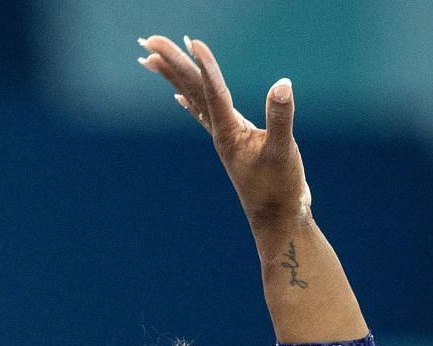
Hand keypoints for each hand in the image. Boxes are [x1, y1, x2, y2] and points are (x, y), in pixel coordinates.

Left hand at [137, 35, 309, 226]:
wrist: (278, 220)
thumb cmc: (281, 189)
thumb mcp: (283, 152)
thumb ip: (281, 119)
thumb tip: (283, 84)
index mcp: (229, 133)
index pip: (213, 92)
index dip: (204, 65)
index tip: (190, 41)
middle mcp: (219, 132)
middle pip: (192, 89)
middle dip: (171, 63)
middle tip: (149, 40)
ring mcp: (223, 138)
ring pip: (193, 98)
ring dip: (174, 76)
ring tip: (152, 57)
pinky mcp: (232, 143)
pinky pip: (205, 115)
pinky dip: (191, 101)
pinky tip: (179, 97)